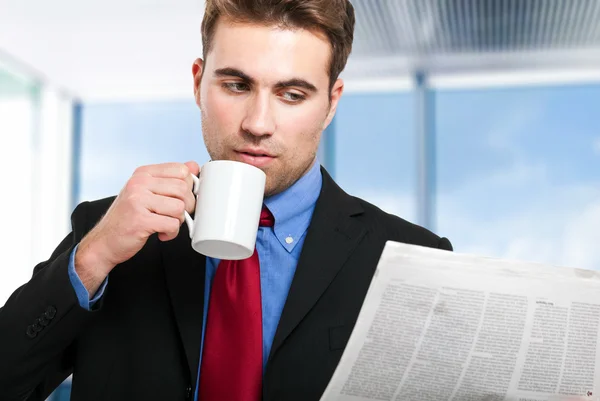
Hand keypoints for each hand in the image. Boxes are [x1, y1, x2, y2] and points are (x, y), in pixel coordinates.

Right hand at [75, 161, 199, 289]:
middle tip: (174, 216)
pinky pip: (172, 224)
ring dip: (178, 221)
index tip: (180, 199)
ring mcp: (138, 200)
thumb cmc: (128, 217)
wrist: (104, 241)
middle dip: (186, 207)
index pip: (181, 170)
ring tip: (165, 224)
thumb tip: (194, 165)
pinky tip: (161, 233)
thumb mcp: (147, 192)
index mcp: (143, 173)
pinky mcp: (139, 220)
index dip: (188, 187)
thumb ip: (170, 179)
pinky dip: (171, 233)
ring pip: (179, 207)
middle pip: (183, 189)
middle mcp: (139, 183)